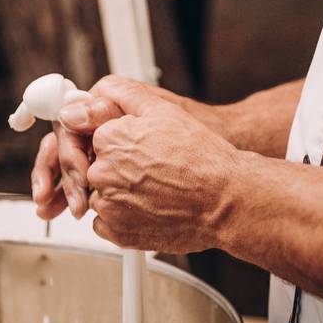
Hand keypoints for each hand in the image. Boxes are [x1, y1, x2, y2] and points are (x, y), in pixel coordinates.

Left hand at [83, 77, 238, 251]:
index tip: (141, 150)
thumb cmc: (202, 159)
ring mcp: (108, 206)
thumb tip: (99, 90)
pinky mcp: (118, 233)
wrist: (225, 201)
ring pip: (101, 195)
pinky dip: (123, 217)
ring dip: (120, 193)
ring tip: (156, 190)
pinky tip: (150, 207)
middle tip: (153, 170)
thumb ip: (123, 95)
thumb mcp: (164, 110)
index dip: (121, 142)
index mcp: (108, 140)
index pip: (96, 138)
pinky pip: (107, 223)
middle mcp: (102, 174)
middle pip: (97, 167)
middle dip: (119, 167)